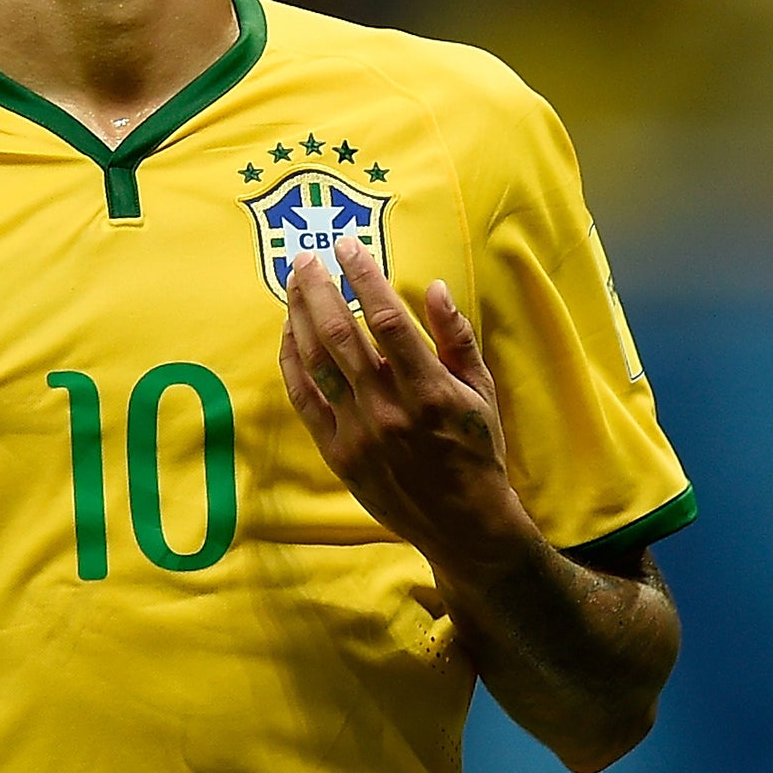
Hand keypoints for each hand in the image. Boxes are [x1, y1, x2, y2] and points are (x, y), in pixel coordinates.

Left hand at [277, 237, 536, 572]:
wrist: (463, 524)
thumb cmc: (477, 450)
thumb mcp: (481, 391)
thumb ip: (458, 337)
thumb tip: (434, 287)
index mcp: (429, 390)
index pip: (388, 320)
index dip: (364, 278)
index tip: (348, 247)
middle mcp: (389, 409)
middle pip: (340, 335)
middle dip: (319, 289)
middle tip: (306, 257)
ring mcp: (358, 433)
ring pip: (316, 363)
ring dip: (299, 318)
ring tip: (293, 284)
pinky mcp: (338, 453)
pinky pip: (304, 399)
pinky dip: (292, 362)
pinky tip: (290, 334)